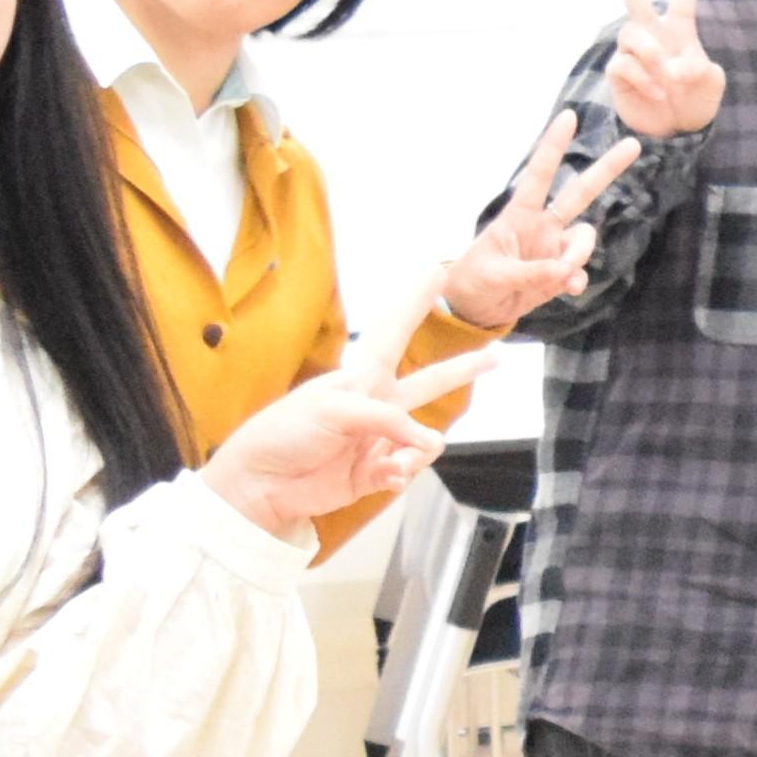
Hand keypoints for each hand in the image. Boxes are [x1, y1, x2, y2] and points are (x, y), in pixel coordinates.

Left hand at [200, 307, 502, 537]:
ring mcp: (380, 440)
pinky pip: (410, 469)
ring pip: (427, 437)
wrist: (261, 483)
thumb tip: (425, 440)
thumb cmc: (283, 432)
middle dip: (463, 369)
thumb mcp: (332, 408)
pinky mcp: (377, 473)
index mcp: (361, 376)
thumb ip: (385, 419)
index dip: (417, 301)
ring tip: (402, 460)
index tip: (438, 273)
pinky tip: (387, 476)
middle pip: (431, 380)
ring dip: (419, 448)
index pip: (396, 330)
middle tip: (495, 357)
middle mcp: (377, 404)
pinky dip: (402, 474)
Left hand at [436, 111, 642, 332]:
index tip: (569, 116)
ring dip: (580, 255)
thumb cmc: (474, 280)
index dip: (553, 145)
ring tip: (565, 276)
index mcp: (520, 214)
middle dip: (607, 170)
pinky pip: (579, 270)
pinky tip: (568, 290)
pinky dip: (577, 279)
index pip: (539, 174)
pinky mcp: (559, 273)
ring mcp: (553, 248)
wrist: (475, 310)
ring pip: (584, 239)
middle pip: (580, 192)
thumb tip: (567, 272)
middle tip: (634, 145)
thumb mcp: (496, 274)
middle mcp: (542, 225)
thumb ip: (532, 272)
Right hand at [596, 0, 725, 138]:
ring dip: (650, 54)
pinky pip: (624, 64)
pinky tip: (656, 92)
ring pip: (631, 34)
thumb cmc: (696, 100)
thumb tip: (673, 68)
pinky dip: (643, 78)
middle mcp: (653, 34)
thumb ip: (701, 70)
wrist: (678, 130)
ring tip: (665, 77)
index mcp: (680, 30)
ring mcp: (633, 52)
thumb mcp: (711, 84)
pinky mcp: (618, 73)